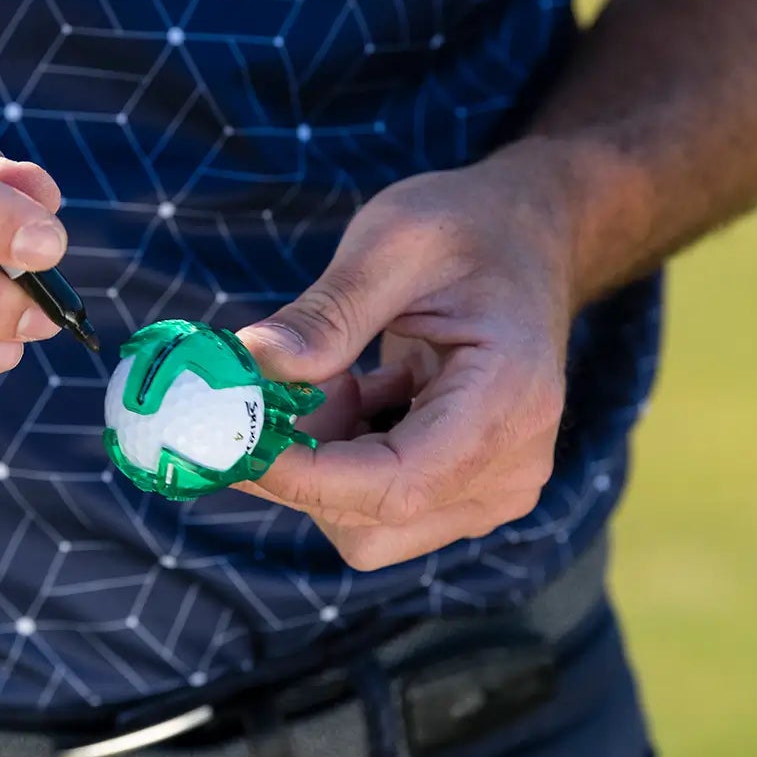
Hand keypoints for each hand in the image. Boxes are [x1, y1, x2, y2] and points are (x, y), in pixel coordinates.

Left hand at [231, 152, 584, 569]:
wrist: (527, 241)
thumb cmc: (467, 230)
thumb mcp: (395, 242)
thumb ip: (328, 311)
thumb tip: (253, 362)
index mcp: (508, 402)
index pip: (394, 483)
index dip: (302, 476)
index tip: (230, 437)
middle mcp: (511, 467)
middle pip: (374, 521)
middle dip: (304, 465)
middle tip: (287, 385)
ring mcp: (493, 489)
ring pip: (369, 526)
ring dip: (322, 462)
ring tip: (340, 377)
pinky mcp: (467, 492)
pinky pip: (380, 509)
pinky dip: (342, 459)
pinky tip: (358, 392)